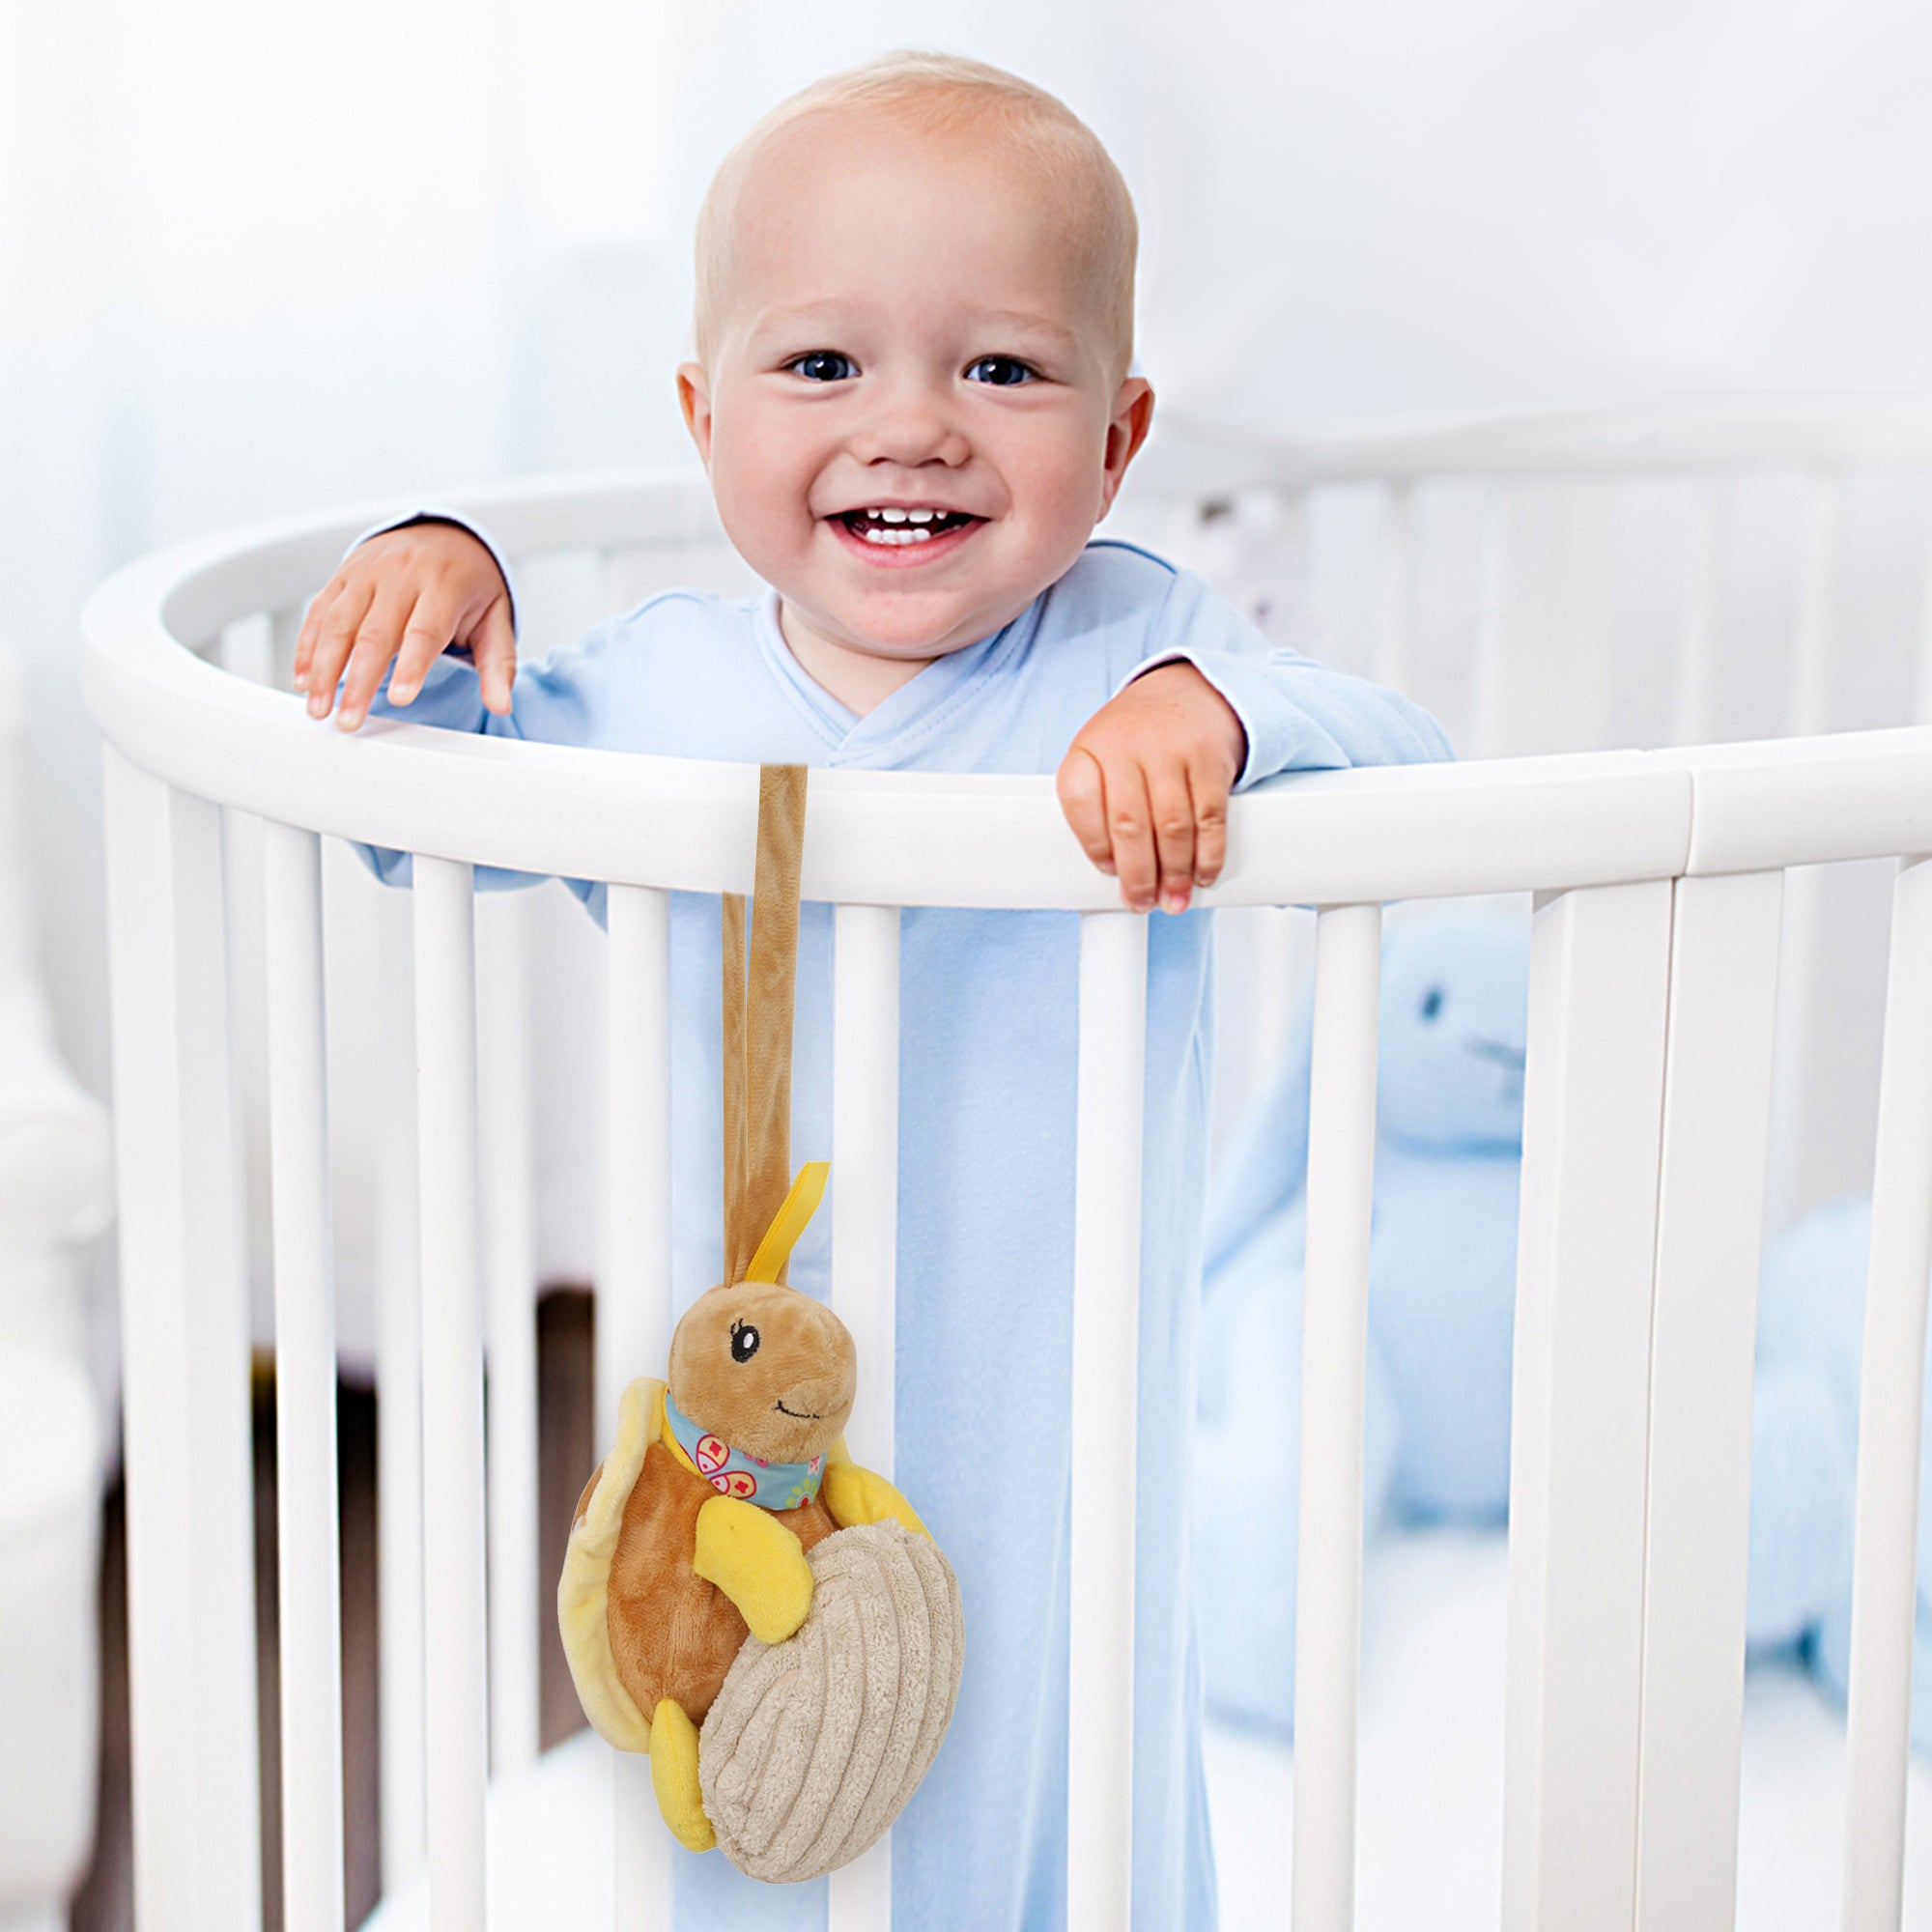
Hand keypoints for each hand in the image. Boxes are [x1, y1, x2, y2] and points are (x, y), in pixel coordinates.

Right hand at [293, 520, 515, 729]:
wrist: (441, 533)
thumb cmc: (469, 584)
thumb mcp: (496, 617)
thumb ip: (498, 663)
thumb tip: (501, 704)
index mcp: (445, 584)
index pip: (425, 630)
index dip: (411, 666)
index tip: (399, 698)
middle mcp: (402, 574)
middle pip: (375, 633)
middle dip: (358, 681)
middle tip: (349, 720)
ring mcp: (367, 572)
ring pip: (338, 622)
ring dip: (324, 668)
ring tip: (320, 707)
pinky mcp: (343, 574)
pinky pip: (319, 611)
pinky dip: (307, 646)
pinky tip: (304, 678)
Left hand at [1056, 662, 1246, 913]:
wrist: (1191, 690)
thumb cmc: (1139, 737)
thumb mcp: (1103, 756)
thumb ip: (1098, 803)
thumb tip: (1114, 871)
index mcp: (1089, 747)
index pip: (1079, 801)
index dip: (1093, 845)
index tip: (1108, 873)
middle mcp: (1127, 744)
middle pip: (1128, 824)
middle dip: (1137, 875)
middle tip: (1142, 902)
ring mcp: (1171, 749)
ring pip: (1171, 826)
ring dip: (1174, 872)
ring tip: (1173, 899)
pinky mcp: (1210, 758)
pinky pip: (1210, 816)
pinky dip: (1209, 854)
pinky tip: (1203, 874)